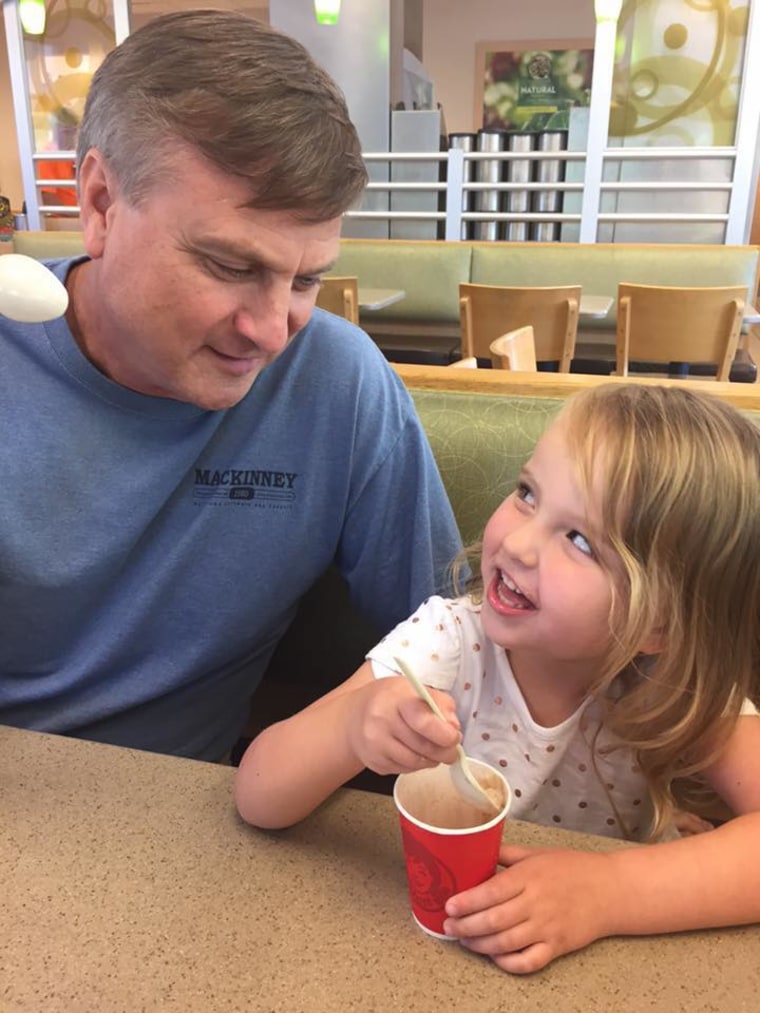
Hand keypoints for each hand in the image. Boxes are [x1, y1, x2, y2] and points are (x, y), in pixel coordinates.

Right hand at [345, 677, 460, 774]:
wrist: (353, 717)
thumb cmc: (389, 700)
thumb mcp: (414, 688)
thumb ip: (439, 703)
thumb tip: (453, 727)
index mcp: (396, 698)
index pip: (423, 720)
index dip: (444, 733)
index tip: (454, 736)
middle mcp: (382, 721)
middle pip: (423, 746)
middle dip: (445, 751)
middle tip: (452, 749)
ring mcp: (376, 745)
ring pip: (416, 762)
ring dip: (432, 759)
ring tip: (433, 749)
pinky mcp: (375, 763)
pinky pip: (405, 770)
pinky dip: (416, 764)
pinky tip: (414, 752)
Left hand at [443, 844, 615, 972]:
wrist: (610, 890)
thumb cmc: (572, 868)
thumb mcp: (538, 854)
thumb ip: (507, 854)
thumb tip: (478, 851)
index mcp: (529, 876)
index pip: (490, 891)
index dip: (466, 901)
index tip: (448, 906)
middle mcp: (536, 903)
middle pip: (493, 920)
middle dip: (465, 926)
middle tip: (449, 927)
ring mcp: (547, 927)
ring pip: (506, 943)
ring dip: (480, 945)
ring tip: (465, 941)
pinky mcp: (557, 946)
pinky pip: (528, 961)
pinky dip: (508, 963)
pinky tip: (495, 956)